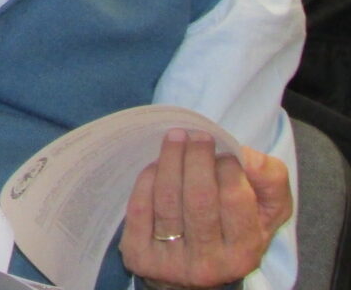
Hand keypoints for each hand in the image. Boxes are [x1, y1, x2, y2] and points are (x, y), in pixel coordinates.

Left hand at [119, 128, 291, 288]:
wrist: (195, 274)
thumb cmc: (235, 229)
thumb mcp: (268, 210)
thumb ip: (271, 180)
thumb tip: (246, 155)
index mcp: (244, 252)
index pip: (236, 200)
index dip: (228, 167)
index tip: (225, 149)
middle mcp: (209, 263)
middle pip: (199, 198)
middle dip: (196, 158)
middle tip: (197, 135)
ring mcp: (171, 262)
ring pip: (167, 200)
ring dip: (170, 160)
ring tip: (175, 137)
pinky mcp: (139, 255)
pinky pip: (140, 208)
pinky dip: (146, 179)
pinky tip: (156, 164)